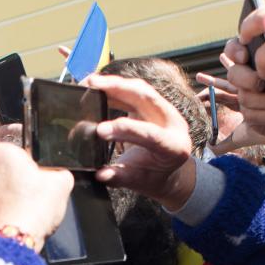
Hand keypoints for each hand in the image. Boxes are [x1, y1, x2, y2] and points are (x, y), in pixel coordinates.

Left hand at [0, 142, 73, 238]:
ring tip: (23, 210)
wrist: (10, 243)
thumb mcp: (61, 185)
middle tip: (33, 196)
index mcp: (3, 150)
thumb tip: (58, 175)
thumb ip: (60, 172)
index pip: (24, 151)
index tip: (41, 179)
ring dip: (9, 194)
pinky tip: (13, 219)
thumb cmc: (31, 212)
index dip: (36, 166)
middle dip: (20, 179)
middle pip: (9, 168)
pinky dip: (0, 209)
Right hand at [83, 75, 197, 209]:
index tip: (100, 130)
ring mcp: (164, 110)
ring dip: (114, 83)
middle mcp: (173, 123)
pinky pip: (134, 90)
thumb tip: (101, 174)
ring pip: (140, 89)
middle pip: (148, 98)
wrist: (166, 172)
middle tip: (93, 84)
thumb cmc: (153, 177)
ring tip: (91, 81)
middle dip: (119, 88)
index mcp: (174, 147)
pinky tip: (97, 86)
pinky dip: (114, 87)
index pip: (151, 134)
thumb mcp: (138, 183)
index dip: (126, 129)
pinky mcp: (153, 104)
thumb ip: (120, 178)